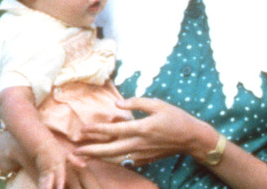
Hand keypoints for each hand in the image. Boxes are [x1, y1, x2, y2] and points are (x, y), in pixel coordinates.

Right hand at [34, 138, 86, 188]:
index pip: (60, 174)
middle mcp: (52, 169)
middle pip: (50, 180)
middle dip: (49, 187)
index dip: (60, 181)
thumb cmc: (57, 149)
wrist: (43, 145)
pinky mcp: (42, 174)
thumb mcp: (67, 154)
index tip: (60, 188)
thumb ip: (75, 160)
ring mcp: (46, 171)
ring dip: (45, 187)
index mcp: (59, 164)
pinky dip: (42, 186)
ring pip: (45, 182)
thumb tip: (84, 165)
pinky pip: (41, 181)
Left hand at [75, 97, 215, 165]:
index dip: (96, 129)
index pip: (113, 130)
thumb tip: (117, 104)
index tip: (83, 129)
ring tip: (85, 156)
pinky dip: (112, 161)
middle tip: (75, 151)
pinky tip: (105, 159)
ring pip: (115, 159)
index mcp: (141, 128)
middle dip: (90, 150)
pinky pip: (124, 162)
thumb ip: (137, 103)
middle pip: (109, 150)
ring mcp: (141, 154)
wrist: (191, 138)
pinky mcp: (145, 160)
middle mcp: (138, 144)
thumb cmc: (176, 118)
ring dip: (98, 158)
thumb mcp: (158, 104)